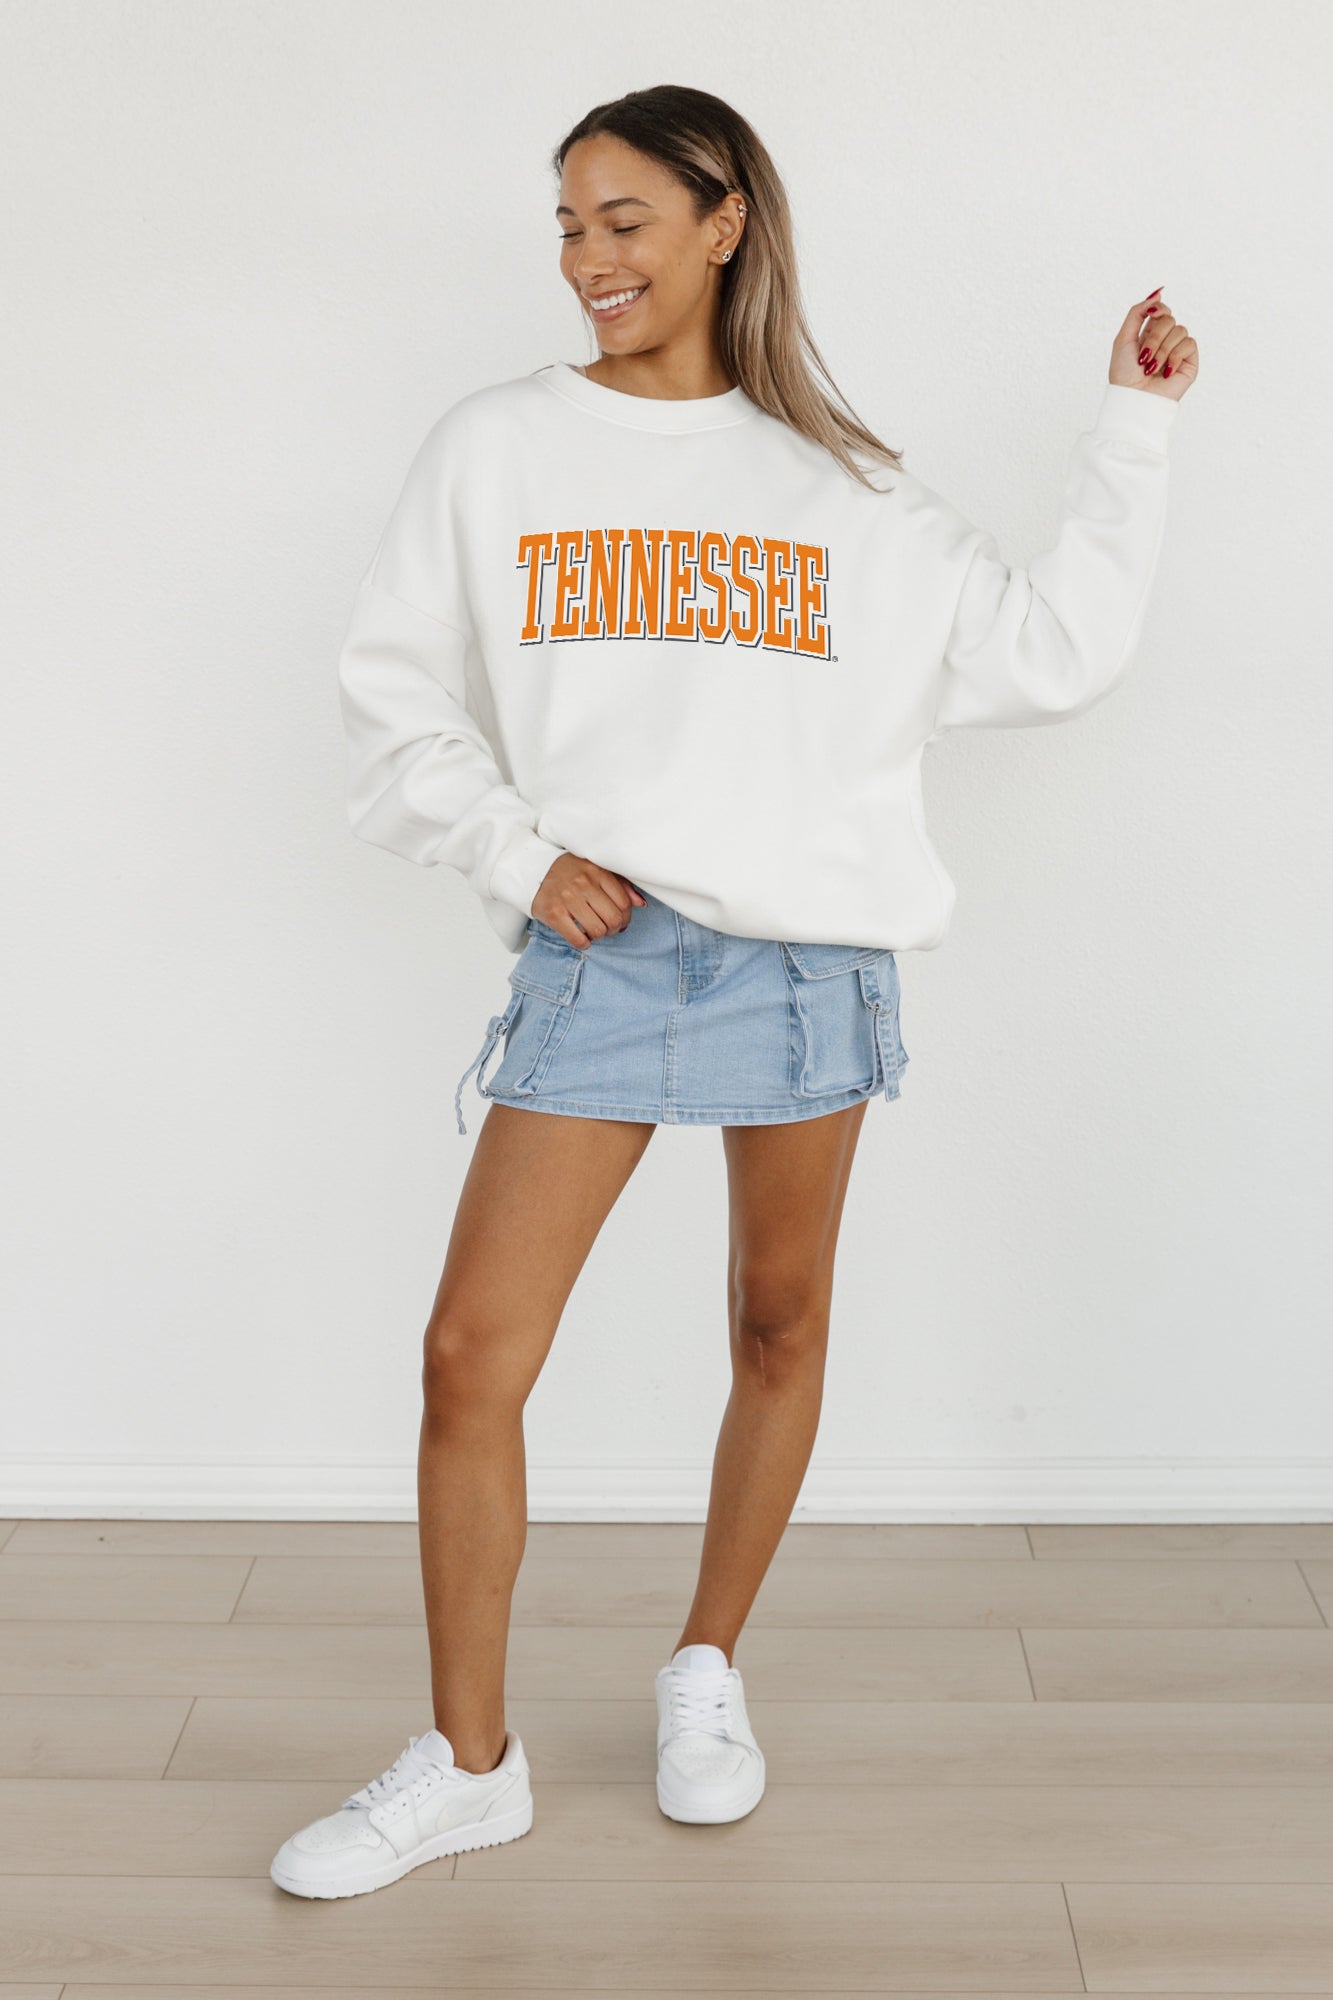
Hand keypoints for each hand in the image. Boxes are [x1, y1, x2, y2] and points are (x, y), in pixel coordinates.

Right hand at [531, 853, 646, 946]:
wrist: (535, 872)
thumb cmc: (570, 873)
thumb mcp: (596, 870)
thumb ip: (621, 885)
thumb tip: (640, 903)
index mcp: (597, 871)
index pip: (623, 903)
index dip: (626, 917)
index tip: (620, 920)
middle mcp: (583, 883)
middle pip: (613, 918)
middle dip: (614, 929)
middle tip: (609, 928)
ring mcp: (568, 898)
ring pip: (598, 930)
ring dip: (600, 936)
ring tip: (595, 931)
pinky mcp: (554, 913)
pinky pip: (577, 938)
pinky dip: (584, 943)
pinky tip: (583, 938)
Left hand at [1110, 287, 1197, 400]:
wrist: (1133, 399)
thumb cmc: (1124, 374)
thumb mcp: (1123, 338)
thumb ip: (1137, 313)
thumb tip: (1157, 293)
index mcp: (1150, 334)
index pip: (1162, 310)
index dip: (1158, 309)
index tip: (1150, 315)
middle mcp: (1166, 341)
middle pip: (1169, 319)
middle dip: (1154, 337)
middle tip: (1144, 357)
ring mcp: (1179, 352)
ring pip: (1179, 330)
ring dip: (1162, 350)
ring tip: (1152, 369)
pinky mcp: (1190, 363)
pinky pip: (1189, 344)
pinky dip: (1175, 356)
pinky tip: (1166, 372)